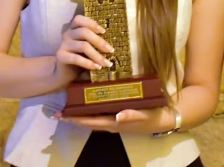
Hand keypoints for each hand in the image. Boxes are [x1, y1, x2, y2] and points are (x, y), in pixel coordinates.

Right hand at [53, 14, 113, 86]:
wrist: (65, 72)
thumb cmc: (81, 58)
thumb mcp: (89, 48)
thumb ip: (96, 43)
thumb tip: (113, 46)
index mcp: (74, 29)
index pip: (79, 19)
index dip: (91, 23)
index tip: (103, 31)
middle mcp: (68, 34)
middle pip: (84, 32)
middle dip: (99, 42)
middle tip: (111, 50)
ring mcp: (63, 44)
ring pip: (83, 46)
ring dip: (97, 55)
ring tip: (106, 63)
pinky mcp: (61, 56)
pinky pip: (76, 58)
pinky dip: (88, 63)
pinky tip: (97, 67)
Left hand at [56, 107, 174, 133]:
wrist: (165, 118)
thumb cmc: (153, 116)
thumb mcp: (144, 115)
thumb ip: (132, 115)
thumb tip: (118, 115)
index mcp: (114, 122)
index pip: (90, 121)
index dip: (75, 118)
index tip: (61, 115)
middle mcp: (111, 122)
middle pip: (88, 121)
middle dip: (73, 116)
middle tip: (59, 110)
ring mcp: (114, 119)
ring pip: (93, 117)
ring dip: (81, 113)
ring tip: (70, 105)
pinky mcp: (119, 115)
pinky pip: (101, 113)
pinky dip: (92, 109)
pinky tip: (89, 102)